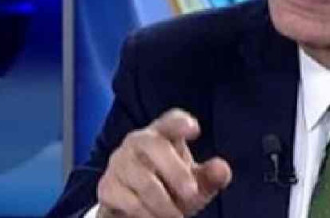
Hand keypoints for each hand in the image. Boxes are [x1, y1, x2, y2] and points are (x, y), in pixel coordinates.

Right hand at [96, 109, 231, 217]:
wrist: (132, 213)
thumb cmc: (170, 189)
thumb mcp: (195, 185)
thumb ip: (211, 177)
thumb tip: (222, 169)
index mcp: (162, 134)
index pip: (170, 121)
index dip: (180, 122)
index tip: (195, 129)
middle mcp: (137, 142)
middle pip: (153, 144)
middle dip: (175, 170)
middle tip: (192, 194)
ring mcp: (119, 163)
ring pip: (142, 178)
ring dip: (163, 203)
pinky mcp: (107, 187)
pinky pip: (127, 200)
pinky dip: (145, 214)